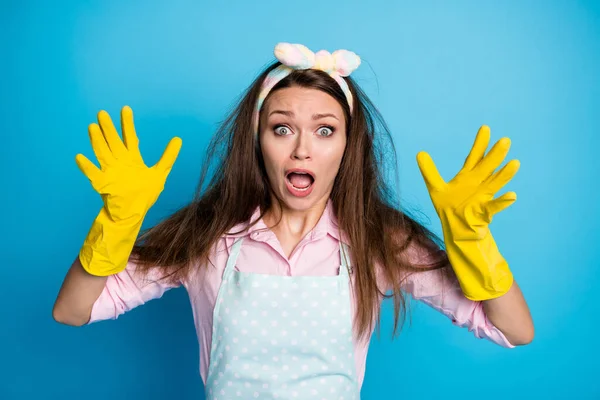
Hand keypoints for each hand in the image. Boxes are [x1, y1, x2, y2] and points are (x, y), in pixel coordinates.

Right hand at [76, 106, 181, 221]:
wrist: (132, 214)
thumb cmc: (144, 195)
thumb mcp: (159, 173)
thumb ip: (168, 156)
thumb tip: (178, 139)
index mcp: (132, 159)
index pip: (129, 137)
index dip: (127, 124)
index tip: (125, 109)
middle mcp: (120, 162)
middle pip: (113, 142)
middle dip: (108, 128)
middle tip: (102, 113)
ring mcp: (110, 172)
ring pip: (102, 153)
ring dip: (97, 141)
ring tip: (92, 127)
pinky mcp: (103, 184)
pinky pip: (93, 174)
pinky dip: (86, 166)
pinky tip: (80, 157)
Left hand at [416, 125, 519, 239]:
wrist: (457, 230)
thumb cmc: (449, 207)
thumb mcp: (435, 188)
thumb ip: (429, 171)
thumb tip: (419, 153)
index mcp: (468, 176)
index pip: (475, 157)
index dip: (480, 144)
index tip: (485, 128)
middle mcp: (479, 184)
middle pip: (487, 167)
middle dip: (495, 155)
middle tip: (505, 140)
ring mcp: (483, 197)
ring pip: (495, 183)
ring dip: (505, 175)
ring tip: (515, 163)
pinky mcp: (484, 212)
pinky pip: (494, 207)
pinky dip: (502, 202)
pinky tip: (512, 196)